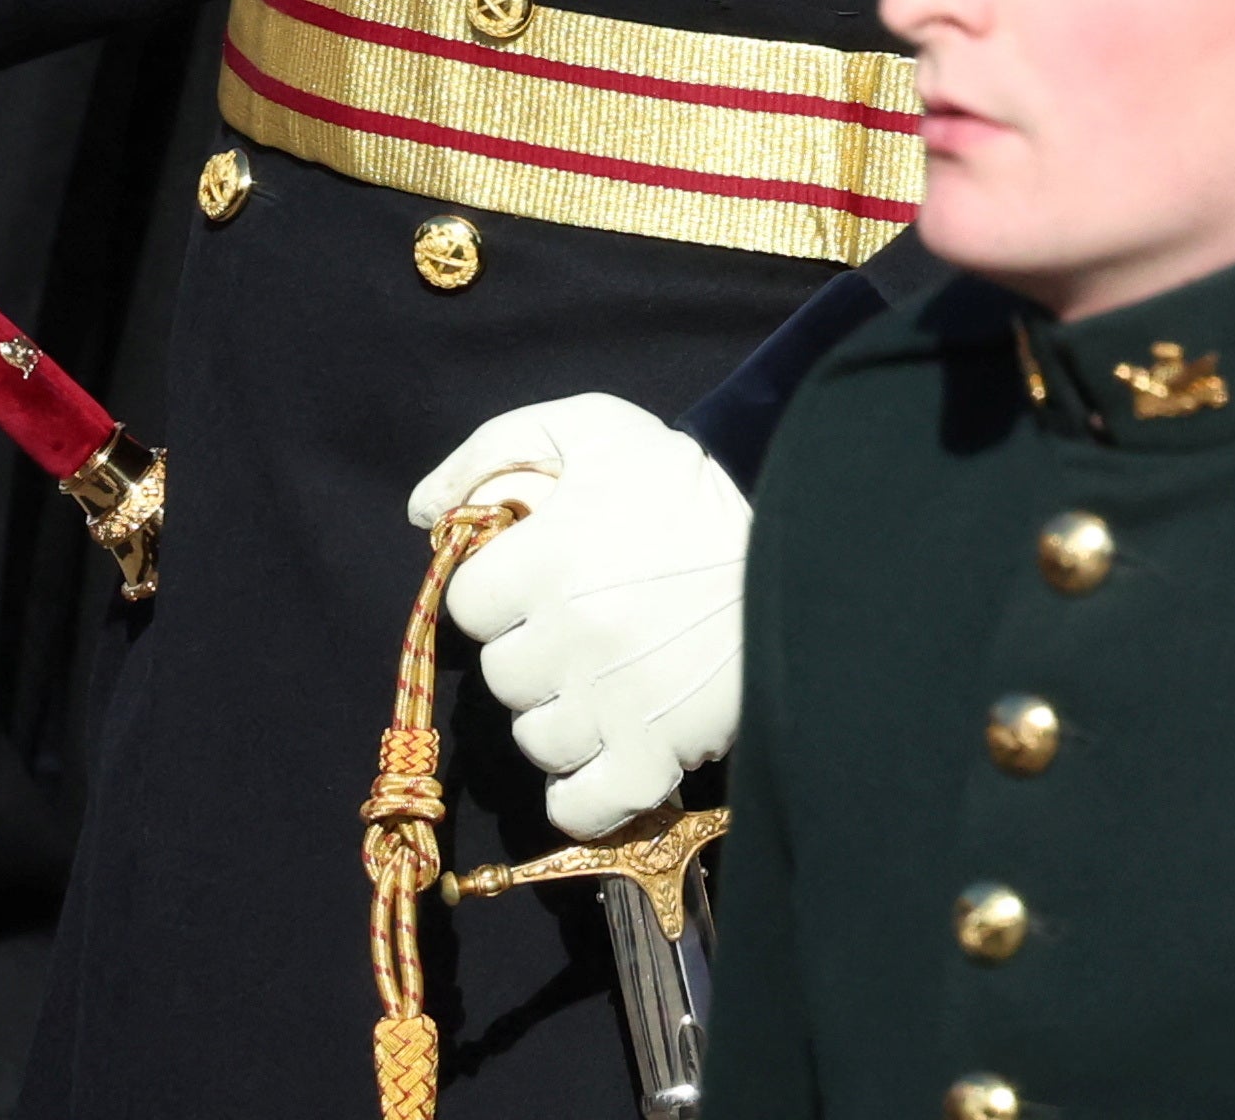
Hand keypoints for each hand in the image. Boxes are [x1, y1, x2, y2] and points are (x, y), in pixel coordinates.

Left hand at [412, 394, 750, 838]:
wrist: (810, 552)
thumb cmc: (692, 491)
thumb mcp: (601, 430)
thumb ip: (499, 448)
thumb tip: (424, 511)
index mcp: (547, 557)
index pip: (468, 602)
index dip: (504, 589)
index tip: (546, 578)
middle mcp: (568, 638)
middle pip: (502, 673)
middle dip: (536, 649)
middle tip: (593, 623)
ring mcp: (608, 706)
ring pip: (536, 736)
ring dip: (563, 714)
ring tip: (614, 679)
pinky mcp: (651, 759)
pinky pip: (579, 804)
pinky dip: (585, 791)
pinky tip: (607, 754)